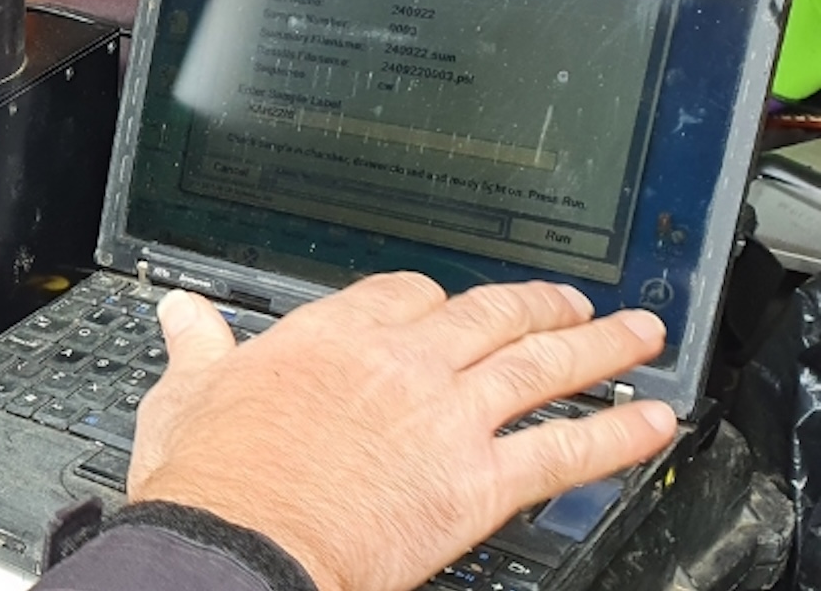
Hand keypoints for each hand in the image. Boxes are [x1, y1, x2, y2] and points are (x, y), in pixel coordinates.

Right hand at [127, 274, 673, 590]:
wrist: (241, 540)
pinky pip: (564, 451)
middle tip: (573, 302)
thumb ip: (200, 348)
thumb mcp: (191, 394)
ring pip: (541, 367)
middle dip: (539, 305)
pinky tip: (651, 425)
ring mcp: (448, 419)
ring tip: (638, 337)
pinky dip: (616, 438)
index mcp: (334, 337)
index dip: (433, 297)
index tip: (447, 303)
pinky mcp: (479, 481)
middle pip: (491, 316)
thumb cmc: (215, 477)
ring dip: (599, 349)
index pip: (404, 293)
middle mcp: (404, 365)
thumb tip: (182, 317)